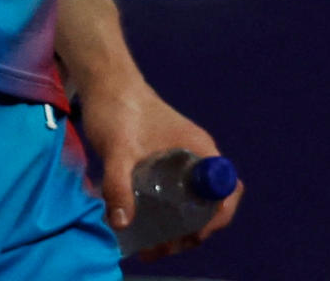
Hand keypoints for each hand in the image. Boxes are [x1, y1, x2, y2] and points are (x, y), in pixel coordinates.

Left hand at [73, 75, 241, 256]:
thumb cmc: (117, 108)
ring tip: (152, 245)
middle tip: (164, 247)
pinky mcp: (163, 160)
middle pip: (210, 202)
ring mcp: (181, 158)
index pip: (226, 189)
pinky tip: (142, 223)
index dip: (217, 217)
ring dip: (178, 225)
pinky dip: (167, 212)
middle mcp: (197, 156)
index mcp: (200, 151)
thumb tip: (122, 223)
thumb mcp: (117, 149)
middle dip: (192, 230)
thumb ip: (118, 184)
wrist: (103, 82)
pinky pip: (176, 192)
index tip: (192, 234)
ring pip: (192, 200)